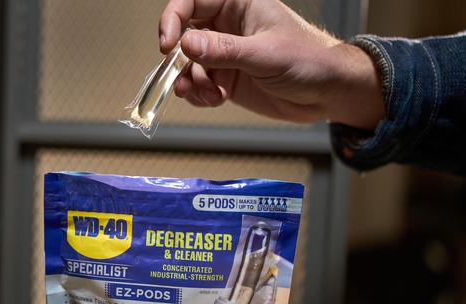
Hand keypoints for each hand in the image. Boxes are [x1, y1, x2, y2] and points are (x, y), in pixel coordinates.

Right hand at [159, 0, 384, 129]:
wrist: (329, 93)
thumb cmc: (310, 60)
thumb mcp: (266, 54)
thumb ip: (225, 50)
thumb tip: (188, 43)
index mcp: (238, 4)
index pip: (191, 2)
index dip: (173, 19)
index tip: (168, 44)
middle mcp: (227, 26)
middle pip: (183, 35)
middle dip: (178, 60)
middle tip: (181, 80)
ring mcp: (225, 53)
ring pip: (187, 65)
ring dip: (190, 83)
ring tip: (207, 95)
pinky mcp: (225, 78)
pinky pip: (198, 85)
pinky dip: (200, 96)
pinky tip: (216, 99)